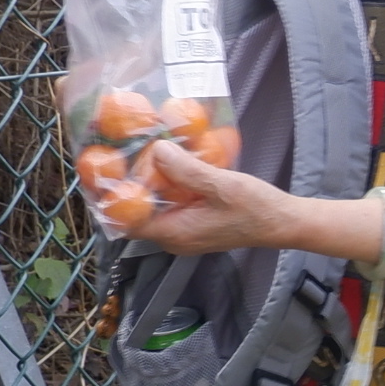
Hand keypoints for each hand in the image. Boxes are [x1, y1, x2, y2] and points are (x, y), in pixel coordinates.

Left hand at [118, 134, 384, 260]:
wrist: (285, 222)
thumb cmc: (257, 209)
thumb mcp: (222, 185)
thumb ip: (188, 169)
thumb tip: (157, 149)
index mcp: (174, 233)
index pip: (125, 220)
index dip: (108, 197)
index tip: (99, 170)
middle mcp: (173, 236)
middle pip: (134, 212)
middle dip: (124, 185)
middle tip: (115, 152)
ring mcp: (183, 230)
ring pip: (151, 206)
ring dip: (144, 182)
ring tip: (135, 151)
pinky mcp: (193, 222)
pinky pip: (168, 203)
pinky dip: (163, 184)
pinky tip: (166, 160)